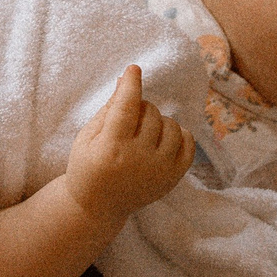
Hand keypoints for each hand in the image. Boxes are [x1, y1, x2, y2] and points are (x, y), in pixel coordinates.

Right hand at [65, 66, 195, 221]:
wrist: (98, 207)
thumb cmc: (88, 167)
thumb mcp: (87, 137)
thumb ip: (108, 108)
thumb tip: (126, 80)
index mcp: (111, 149)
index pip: (126, 108)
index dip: (131, 85)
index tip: (134, 69)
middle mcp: (139, 160)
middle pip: (150, 113)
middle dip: (139, 107)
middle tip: (127, 119)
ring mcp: (160, 171)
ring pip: (171, 125)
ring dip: (158, 120)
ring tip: (143, 131)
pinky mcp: (173, 178)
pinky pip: (188, 142)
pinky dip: (178, 134)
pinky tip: (162, 138)